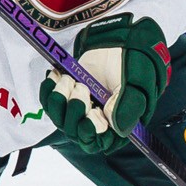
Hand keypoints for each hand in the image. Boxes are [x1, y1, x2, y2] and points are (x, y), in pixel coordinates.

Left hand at [40, 14, 170, 154]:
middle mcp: (95, 122)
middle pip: (74, 132)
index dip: (89, 131)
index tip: (93, 111)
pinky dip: (48, 89)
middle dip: (74, 111)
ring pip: (58, 118)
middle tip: (82, 88)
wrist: (120, 42)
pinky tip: (57, 75)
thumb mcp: (137, 86)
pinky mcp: (65, 96)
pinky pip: (48, 102)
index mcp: (115, 125)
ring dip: (60, 99)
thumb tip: (115, 126)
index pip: (96, 142)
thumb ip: (127, 107)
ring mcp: (79, 109)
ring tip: (70, 80)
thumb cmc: (133, 65)